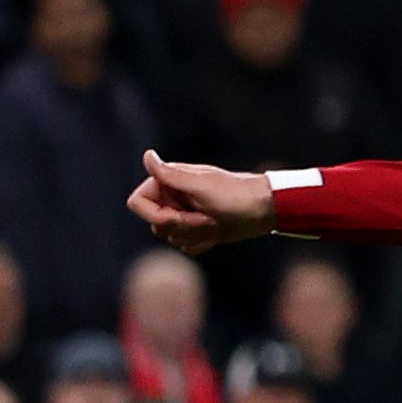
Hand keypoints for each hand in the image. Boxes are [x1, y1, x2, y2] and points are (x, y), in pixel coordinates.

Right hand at [127, 152, 275, 252]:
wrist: (264, 209)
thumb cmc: (235, 195)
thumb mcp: (201, 186)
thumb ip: (170, 175)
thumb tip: (147, 155)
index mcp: (168, 182)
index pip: (137, 203)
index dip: (155, 215)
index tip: (177, 216)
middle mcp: (172, 198)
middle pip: (155, 225)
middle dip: (182, 226)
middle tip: (208, 218)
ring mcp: (185, 215)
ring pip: (170, 237)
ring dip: (194, 234)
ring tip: (216, 222)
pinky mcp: (197, 231)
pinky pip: (186, 246)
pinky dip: (202, 243)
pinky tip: (218, 232)